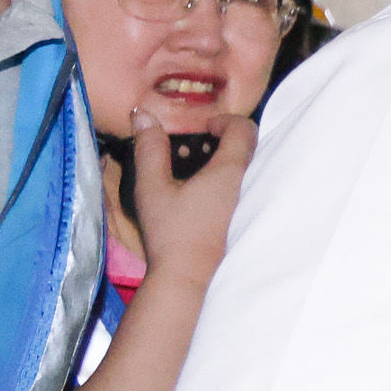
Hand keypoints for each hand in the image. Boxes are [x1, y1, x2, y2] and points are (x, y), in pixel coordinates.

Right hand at [127, 101, 256, 280]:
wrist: (186, 276)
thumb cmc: (171, 231)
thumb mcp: (153, 186)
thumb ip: (149, 148)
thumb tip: (143, 115)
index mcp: (230, 171)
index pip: (245, 129)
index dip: (224, 120)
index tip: (202, 127)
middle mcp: (246, 185)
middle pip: (247, 147)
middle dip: (222, 138)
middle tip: (194, 144)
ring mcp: (246, 204)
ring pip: (243, 168)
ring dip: (221, 159)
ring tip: (190, 166)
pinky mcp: (240, 219)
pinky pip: (239, 187)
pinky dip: (222, 179)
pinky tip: (195, 191)